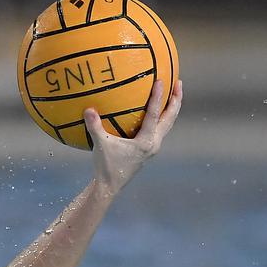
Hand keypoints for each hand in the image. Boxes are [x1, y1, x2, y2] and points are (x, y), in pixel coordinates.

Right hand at [84, 78, 182, 194]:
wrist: (110, 186)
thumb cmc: (106, 166)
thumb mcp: (100, 145)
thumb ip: (94, 127)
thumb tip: (88, 109)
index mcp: (146, 142)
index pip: (154, 115)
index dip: (158, 97)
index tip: (161, 81)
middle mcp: (154, 143)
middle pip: (170, 118)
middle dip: (176, 100)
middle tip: (178, 82)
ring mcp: (153, 147)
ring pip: (168, 123)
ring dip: (172, 108)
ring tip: (173, 93)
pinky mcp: (149, 149)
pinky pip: (159, 128)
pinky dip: (161, 117)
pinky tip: (155, 111)